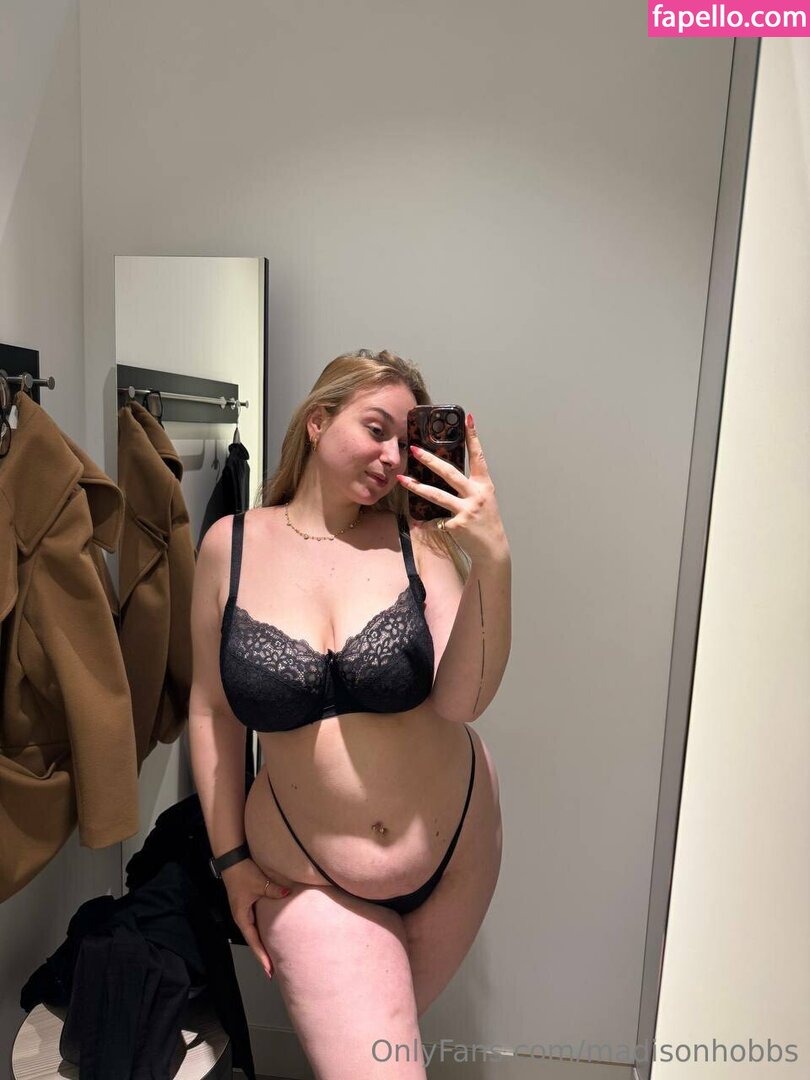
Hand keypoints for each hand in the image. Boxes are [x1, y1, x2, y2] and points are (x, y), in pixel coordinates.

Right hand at [221, 857, 289, 978]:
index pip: (253, 941)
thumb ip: (274, 891)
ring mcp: (244, 912)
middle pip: (254, 941)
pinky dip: (263, 933)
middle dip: (262, 955)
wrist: (232, 860)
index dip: (261, 956)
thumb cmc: (243, 873)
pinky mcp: (247, 905)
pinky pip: (256, 923)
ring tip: (272, 958)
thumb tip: (288, 895)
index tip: (269, 970)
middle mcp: (242, 918)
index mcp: (242, 917)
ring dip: (262, 945)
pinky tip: (270, 936)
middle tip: (272, 971)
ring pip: (255, 933)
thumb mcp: (259, 883)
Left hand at [397, 411, 508, 563]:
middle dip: (430, 460)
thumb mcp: (483, 500)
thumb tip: (444, 473)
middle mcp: (477, 495)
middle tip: (415, 449)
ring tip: (401, 478)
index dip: (473, 437)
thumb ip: (468, 487)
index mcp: (484, 485)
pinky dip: (426, 522)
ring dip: (416, 487)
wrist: (492, 549)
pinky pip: (435, 520)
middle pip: (450, 473)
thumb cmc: (485, 522)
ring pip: (436, 495)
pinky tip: (418, 522)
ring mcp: (466, 511)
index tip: (467, 419)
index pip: (478, 456)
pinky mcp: (457, 525)